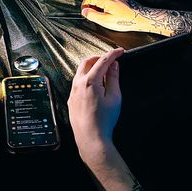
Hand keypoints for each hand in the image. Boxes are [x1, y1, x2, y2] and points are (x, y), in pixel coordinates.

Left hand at [68, 48, 122, 164]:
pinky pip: (77, 83)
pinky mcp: (71, 100)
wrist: (91, 139)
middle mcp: (78, 84)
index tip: (120, 51)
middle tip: (111, 59)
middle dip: (99, 57)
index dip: (113, 54)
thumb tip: (114, 65)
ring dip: (92, 67)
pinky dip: (86, 77)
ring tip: (104, 72)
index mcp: (90, 81)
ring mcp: (72, 92)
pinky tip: (95, 85)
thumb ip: (113, 78)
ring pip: (80, 72)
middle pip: (87, 62)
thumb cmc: (104, 120)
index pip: (102, 61)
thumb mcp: (114, 97)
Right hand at [81, 0, 155, 32]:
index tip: (84, 12)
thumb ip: (92, 15)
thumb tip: (85, 11)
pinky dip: (107, 5)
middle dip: (92, 7)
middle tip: (94, 17)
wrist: (141, 17)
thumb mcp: (105, 21)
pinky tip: (112, 13)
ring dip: (100, 6)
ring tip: (105, 16)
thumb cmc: (126, 20)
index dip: (84, 6)